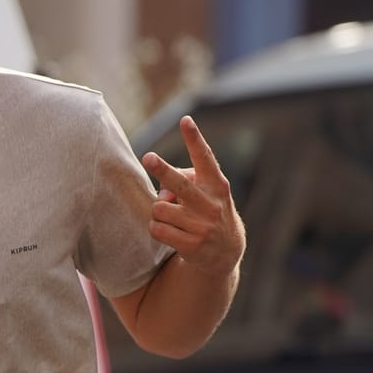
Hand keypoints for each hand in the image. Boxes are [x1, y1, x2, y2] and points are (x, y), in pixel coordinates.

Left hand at [142, 116, 245, 277]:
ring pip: (159, 209)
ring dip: (158, 211)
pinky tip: (170, 232)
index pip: (205, 158)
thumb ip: (185, 181)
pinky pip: (157, 229)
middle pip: (180, 184)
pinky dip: (156, 228)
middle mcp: (211, 204)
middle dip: (163, 170)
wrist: (224, 252)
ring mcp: (202, 226)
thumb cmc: (207, 211)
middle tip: (148, 156)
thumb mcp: (206, 192)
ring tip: (171, 217)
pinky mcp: (191, 244)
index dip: (194, 138)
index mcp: (216, 185)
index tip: (185, 120)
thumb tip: (163, 189)